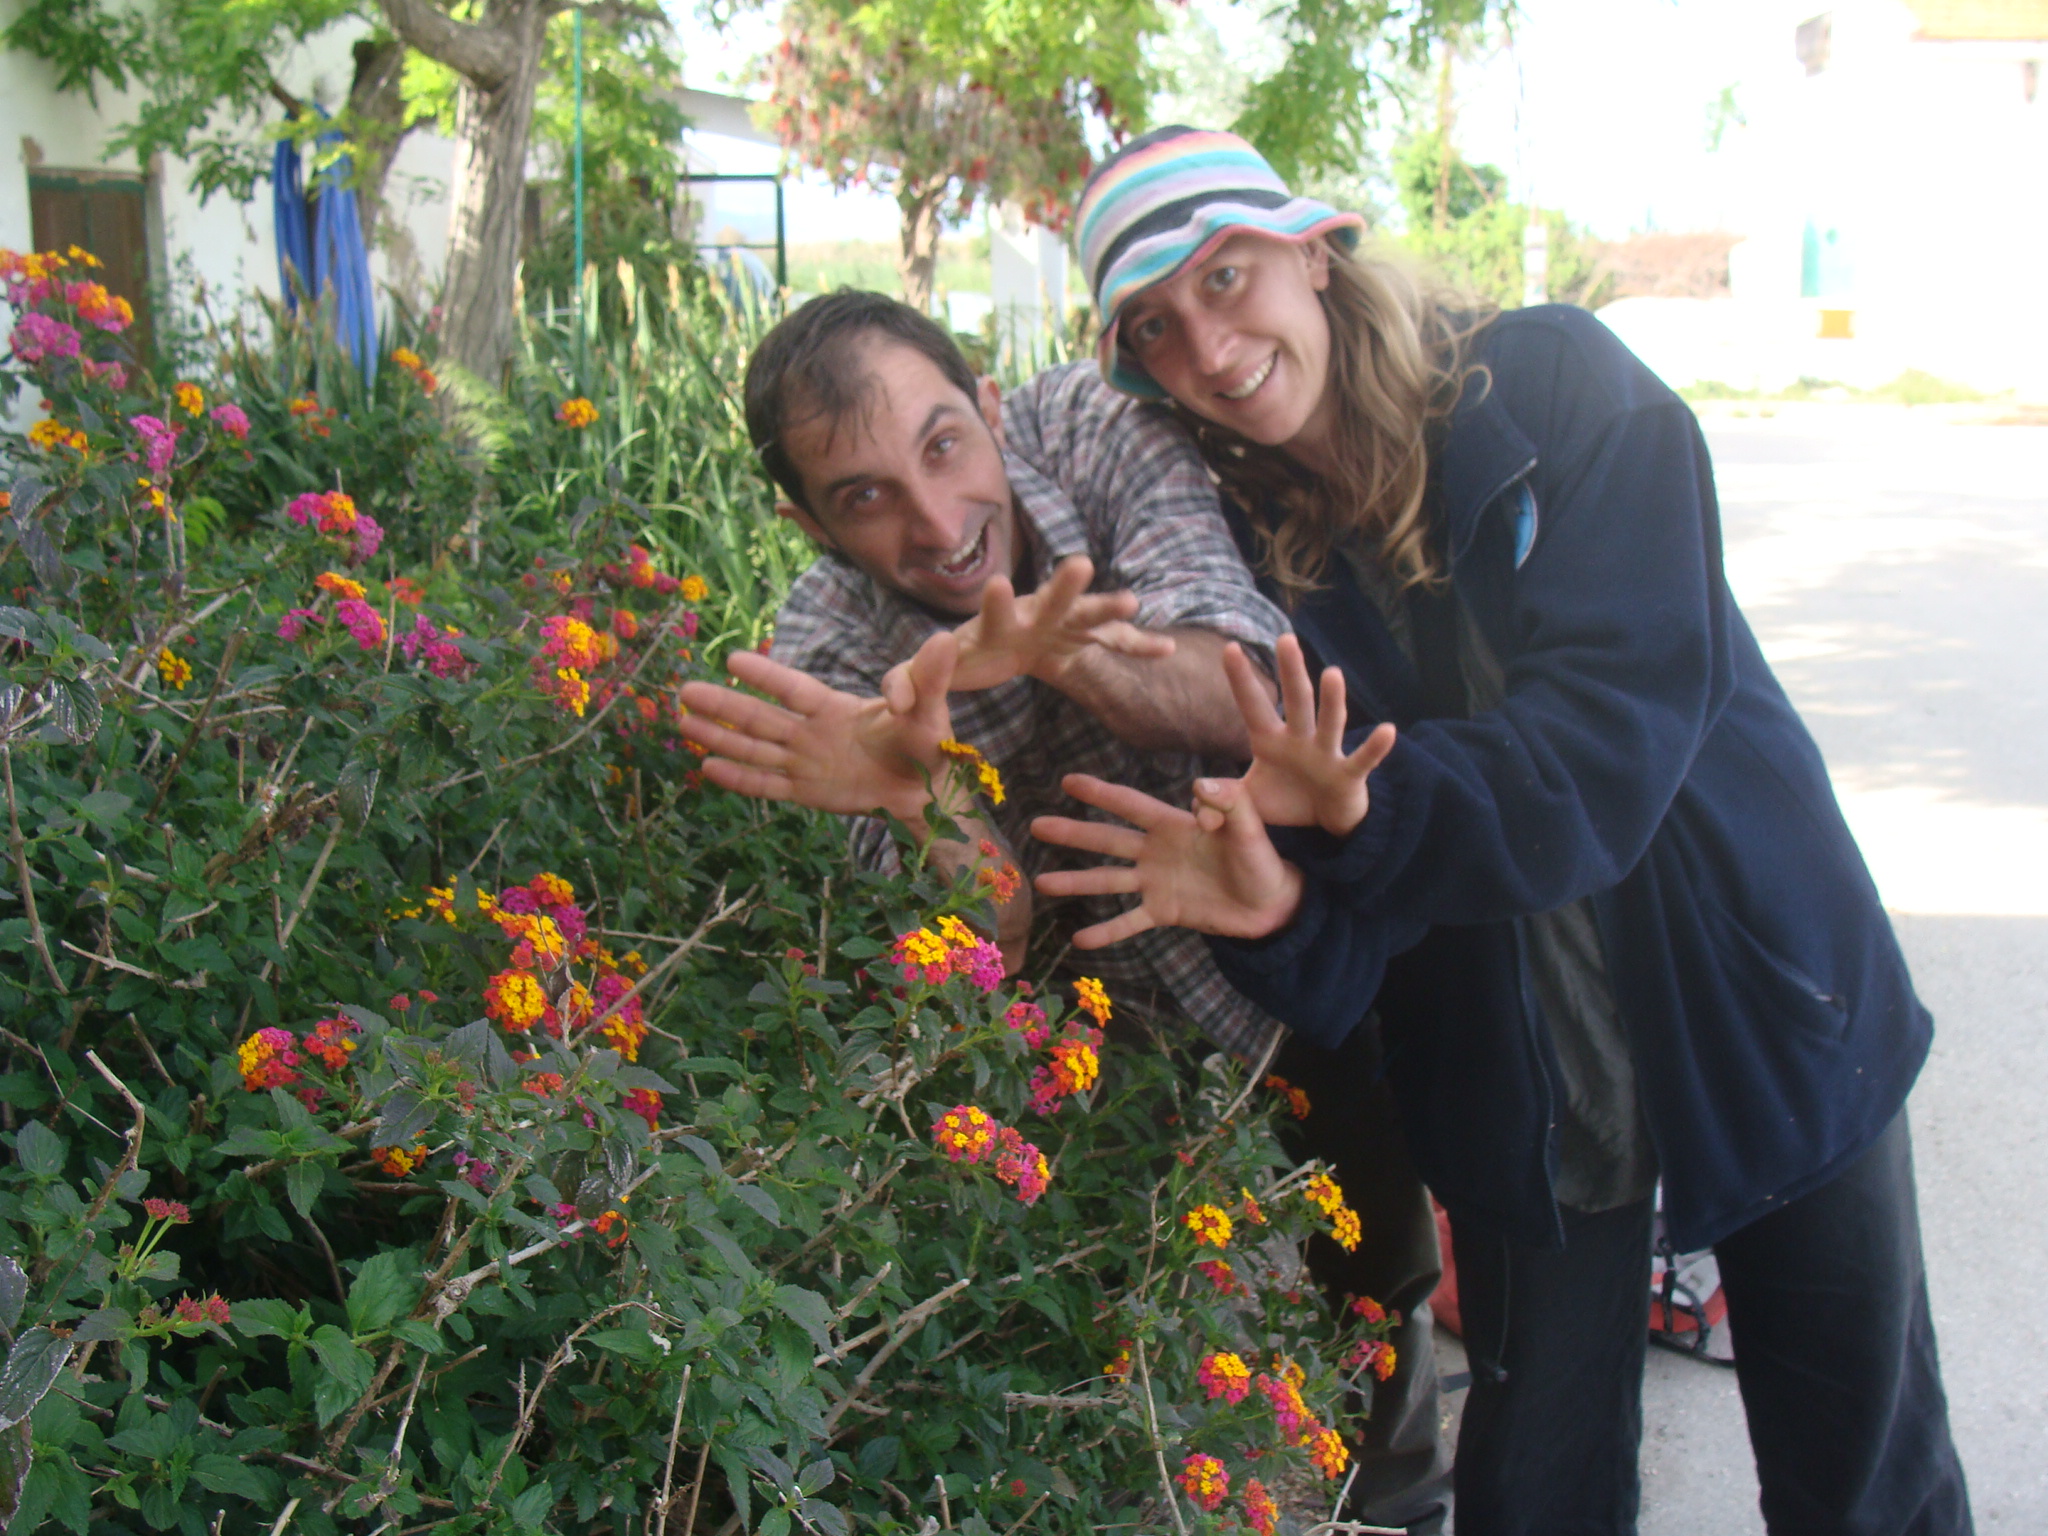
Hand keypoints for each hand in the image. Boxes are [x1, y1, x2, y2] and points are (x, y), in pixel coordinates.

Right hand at [678, 630, 961, 821]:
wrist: (928, 791)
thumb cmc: (928, 744)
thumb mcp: (930, 710)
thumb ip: (929, 678)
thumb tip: (946, 639)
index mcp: (835, 708)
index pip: (794, 690)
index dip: (767, 676)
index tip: (733, 660)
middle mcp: (812, 732)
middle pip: (761, 718)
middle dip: (724, 705)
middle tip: (685, 691)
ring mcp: (806, 762)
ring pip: (755, 749)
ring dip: (720, 737)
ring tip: (683, 724)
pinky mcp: (808, 792)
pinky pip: (768, 784)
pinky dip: (740, 778)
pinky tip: (707, 769)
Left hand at [883, 554, 1173, 699]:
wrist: (1003, 647)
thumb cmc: (963, 657)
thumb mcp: (930, 671)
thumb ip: (907, 680)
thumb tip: (890, 703)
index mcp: (995, 625)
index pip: (993, 613)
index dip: (995, 603)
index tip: (995, 583)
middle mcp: (1033, 616)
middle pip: (1049, 600)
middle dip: (1064, 586)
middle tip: (1080, 563)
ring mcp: (1064, 625)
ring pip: (1089, 615)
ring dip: (1108, 608)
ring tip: (1132, 601)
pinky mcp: (1085, 641)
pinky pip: (1117, 644)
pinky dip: (1140, 645)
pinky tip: (1169, 649)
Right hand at [1029, 772, 1303, 945]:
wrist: (1273, 904)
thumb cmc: (1263, 859)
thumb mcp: (1250, 826)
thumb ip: (1229, 803)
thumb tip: (1200, 786)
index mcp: (1174, 825)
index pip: (1131, 805)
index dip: (1100, 793)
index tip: (1068, 781)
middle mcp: (1157, 851)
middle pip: (1107, 840)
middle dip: (1072, 833)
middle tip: (1036, 825)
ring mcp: (1157, 882)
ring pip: (1108, 881)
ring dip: (1076, 882)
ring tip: (1041, 883)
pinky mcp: (1164, 912)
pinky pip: (1129, 922)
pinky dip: (1106, 932)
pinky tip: (1079, 940)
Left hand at [1227, 636, 1396, 834]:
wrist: (1324, 821)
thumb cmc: (1287, 800)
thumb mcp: (1250, 801)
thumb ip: (1223, 798)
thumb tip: (1197, 795)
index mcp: (1270, 741)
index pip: (1253, 706)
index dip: (1241, 679)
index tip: (1228, 648)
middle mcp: (1300, 739)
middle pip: (1295, 700)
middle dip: (1290, 671)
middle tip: (1285, 639)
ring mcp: (1326, 754)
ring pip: (1330, 721)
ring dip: (1332, 699)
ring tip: (1332, 673)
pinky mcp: (1349, 775)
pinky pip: (1363, 759)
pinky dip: (1375, 747)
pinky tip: (1387, 730)